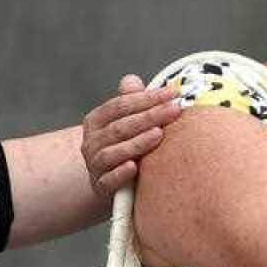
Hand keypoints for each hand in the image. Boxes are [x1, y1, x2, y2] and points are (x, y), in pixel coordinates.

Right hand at [81, 75, 182, 195]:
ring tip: (159, 134)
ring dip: (137, 143)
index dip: (146, 98)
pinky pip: (108, 181)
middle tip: (175, 110)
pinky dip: (120, 174)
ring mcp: (94, 165)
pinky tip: (134, 167)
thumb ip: (131, 101)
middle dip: (149, 116)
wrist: (112, 182)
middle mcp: (91, 142)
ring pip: (112, 153)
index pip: (120, 105)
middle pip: (120, 126)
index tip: (173, 93)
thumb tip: (132, 80)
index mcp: (96, 121)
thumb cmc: (125, 144)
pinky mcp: (100, 187)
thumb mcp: (127, 121)